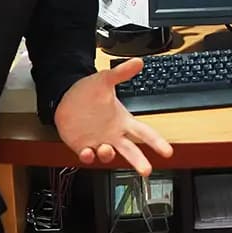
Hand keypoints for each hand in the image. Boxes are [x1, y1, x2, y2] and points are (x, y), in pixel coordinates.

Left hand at [54, 59, 173, 175]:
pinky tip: (88, 152)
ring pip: (109, 156)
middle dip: (139, 161)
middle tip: (146, 170)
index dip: (156, 143)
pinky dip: (89, 157)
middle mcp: (113, 134)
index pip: (144, 133)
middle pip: (131, 151)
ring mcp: (99, 142)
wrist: (64, 96)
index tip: (167, 152)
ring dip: (109, 155)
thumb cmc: (88, 90)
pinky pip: (88, 157)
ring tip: (107, 148)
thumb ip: (121, 73)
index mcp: (122, 120)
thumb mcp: (105, 80)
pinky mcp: (83, 147)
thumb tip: (138, 62)